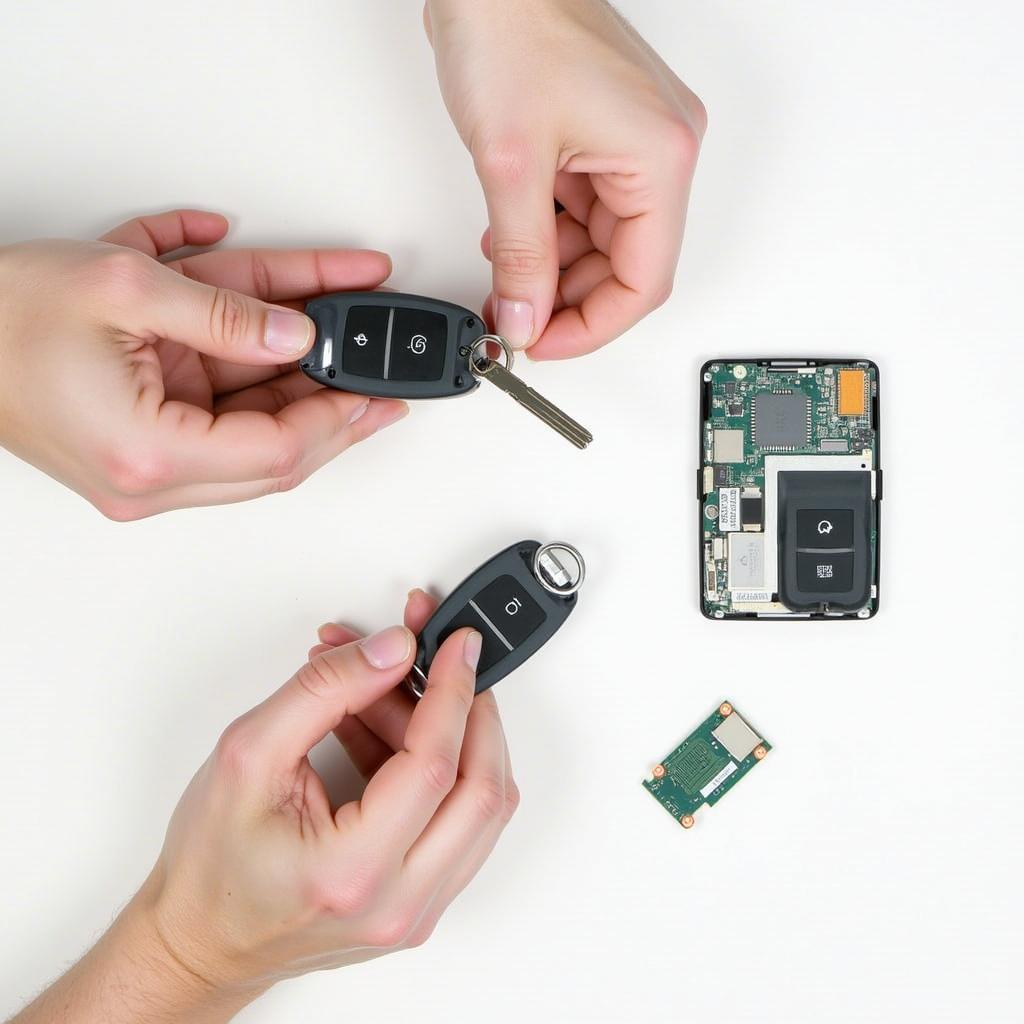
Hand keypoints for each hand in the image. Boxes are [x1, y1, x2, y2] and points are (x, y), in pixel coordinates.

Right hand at [0, 209, 407, 518]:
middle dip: (334, 411)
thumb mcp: (124, 286)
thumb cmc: (0, 317)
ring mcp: (147, 464)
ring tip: (347, 343)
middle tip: (384, 384)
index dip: (336, 416)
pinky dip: (250, 370)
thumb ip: (226, 311)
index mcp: (148, 454)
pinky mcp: (144, 441)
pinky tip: (281, 322)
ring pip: (250, 432)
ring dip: (298, 384)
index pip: (277, 450)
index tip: (377, 389)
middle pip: (273, 453)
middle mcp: (151, 476)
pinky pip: (215, 411)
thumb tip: (299, 332)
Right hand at [148, 587, 516, 991]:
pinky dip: (444, 769)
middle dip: (472, 708)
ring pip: (483, 809)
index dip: (452, 692)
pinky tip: (397, 731)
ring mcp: (416, 912)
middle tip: (447, 659)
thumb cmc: (210, 864)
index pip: (435, 765)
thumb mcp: (248, 753)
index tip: (457, 645)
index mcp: (351, 871)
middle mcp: (398, 904)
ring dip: (460, 736)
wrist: (199, 942)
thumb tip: (393, 651)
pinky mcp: (420, 905)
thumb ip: (325, 690)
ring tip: (402, 693)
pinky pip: (462, 826)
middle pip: (484, 790)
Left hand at [424, 0, 705, 357]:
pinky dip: (550, 232)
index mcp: (660, 158)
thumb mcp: (510, 163)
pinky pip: (585, 208)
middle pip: (625, 265)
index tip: (545, 345)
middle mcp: (659, 151)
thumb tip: (525, 319)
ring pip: (601, 242)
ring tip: (505, 276)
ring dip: (553, 268)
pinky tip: (512, 238)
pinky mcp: (603, 134)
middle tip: (517, 319)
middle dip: (568, 300)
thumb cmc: (511, 22)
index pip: (645, 281)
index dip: (593, 327)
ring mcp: (633, 142)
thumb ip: (522, 256)